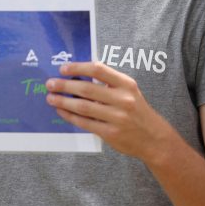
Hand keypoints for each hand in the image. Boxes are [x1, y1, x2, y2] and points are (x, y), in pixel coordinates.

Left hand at [45, 62, 172, 161]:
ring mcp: (117, 117)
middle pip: (87, 88)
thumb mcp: (129, 91)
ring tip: (51, 98)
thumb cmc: (137, 110)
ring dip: (63, 101)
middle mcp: (122, 99)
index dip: (78, 67)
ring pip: (83, 107)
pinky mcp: (111, 133)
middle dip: (64, 85)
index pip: (99, 69)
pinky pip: (85, 123)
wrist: (154, 138)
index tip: (63, 68)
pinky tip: (61, 112)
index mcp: (126, 84)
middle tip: (50, 84)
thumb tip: (78, 76)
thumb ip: (109, 83)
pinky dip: (70, 116)